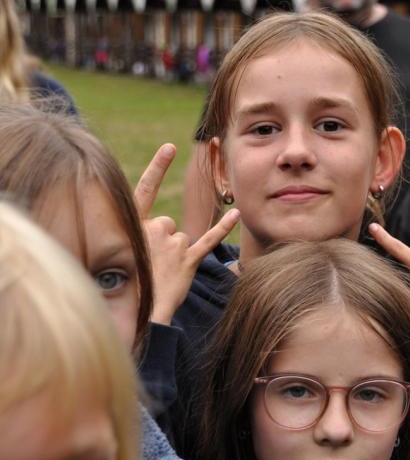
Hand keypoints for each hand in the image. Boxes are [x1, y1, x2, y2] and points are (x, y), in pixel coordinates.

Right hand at [135, 143, 239, 324]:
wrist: (137, 313)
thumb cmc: (127, 283)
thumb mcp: (122, 251)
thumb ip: (140, 233)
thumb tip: (160, 225)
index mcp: (133, 225)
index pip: (145, 189)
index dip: (158, 168)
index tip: (170, 147)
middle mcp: (153, 229)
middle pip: (167, 223)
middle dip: (162, 240)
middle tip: (150, 264)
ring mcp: (172, 246)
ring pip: (182, 237)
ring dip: (176, 252)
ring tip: (162, 272)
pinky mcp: (189, 261)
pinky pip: (209, 239)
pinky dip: (223, 227)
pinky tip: (237, 214)